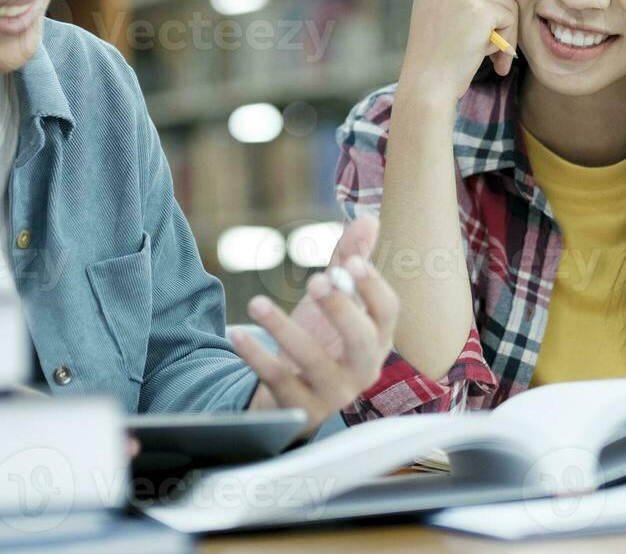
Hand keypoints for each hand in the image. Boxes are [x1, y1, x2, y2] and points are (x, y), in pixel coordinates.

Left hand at [232, 222, 397, 437]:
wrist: (294, 394)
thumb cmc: (323, 340)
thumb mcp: (334, 300)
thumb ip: (350, 260)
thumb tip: (368, 219)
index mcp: (377, 338)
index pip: (388, 312)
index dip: (373, 287)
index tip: (351, 262)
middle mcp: (362, 368)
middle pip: (362, 341)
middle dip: (340, 309)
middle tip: (316, 279)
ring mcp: (333, 392)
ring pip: (314, 363)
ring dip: (284, 330)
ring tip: (256, 302)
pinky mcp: (300, 408)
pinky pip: (277, 382)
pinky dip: (256, 356)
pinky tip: (237, 332)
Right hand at [399, 0, 518, 106]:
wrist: (427, 86)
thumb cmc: (437, 60)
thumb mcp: (444, 18)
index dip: (488, 0)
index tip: (482, 31)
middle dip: (498, 17)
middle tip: (491, 49)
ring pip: (507, 2)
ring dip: (505, 31)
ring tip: (490, 57)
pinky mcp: (480, 8)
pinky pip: (511, 17)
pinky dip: (509, 40)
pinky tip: (495, 62)